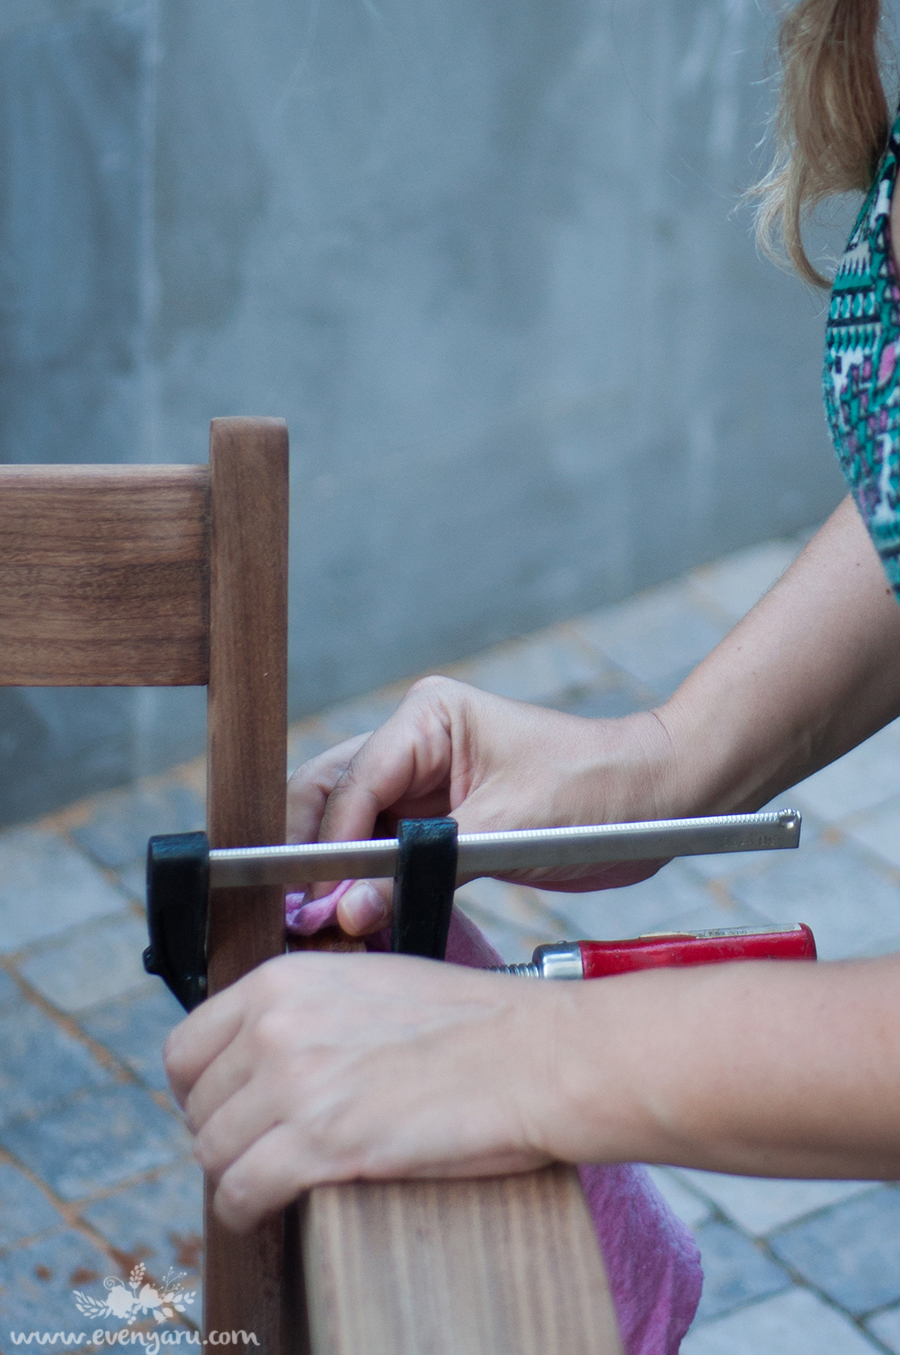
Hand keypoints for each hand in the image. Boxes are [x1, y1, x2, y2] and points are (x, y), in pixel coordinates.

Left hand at [164, 950, 559, 1232]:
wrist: (533, 1056)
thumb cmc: (472, 1020)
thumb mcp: (371, 981)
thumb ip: (308, 1007)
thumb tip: (268, 1050)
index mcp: (287, 979)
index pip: (188, 1044)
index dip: (200, 1086)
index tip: (223, 1105)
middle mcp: (277, 1026)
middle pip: (197, 1102)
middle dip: (222, 1130)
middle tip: (256, 1147)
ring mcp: (296, 1085)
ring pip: (213, 1150)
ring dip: (234, 1171)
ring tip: (265, 1179)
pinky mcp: (322, 1145)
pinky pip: (242, 1192)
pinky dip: (244, 1209)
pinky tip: (262, 1210)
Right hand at [287, 676, 677, 933]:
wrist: (660, 801)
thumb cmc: (598, 792)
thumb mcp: (510, 829)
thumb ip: (425, 868)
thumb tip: (350, 909)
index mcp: (427, 716)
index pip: (353, 783)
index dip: (329, 846)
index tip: (316, 901)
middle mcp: (413, 742)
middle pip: (330, 797)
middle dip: (312, 855)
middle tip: (300, 915)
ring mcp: (422, 783)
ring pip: (348, 827)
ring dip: (333, 874)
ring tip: (322, 924)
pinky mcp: (438, 822)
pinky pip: (384, 853)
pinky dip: (367, 885)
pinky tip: (357, 919)